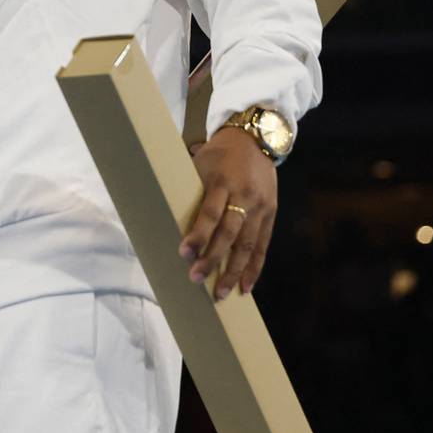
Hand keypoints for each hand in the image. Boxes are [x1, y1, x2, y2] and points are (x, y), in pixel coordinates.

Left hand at [181, 125, 277, 299]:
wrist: (255, 138)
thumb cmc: (218, 153)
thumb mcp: (200, 163)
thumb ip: (190, 189)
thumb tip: (160, 212)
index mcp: (223, 181)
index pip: (210, 213)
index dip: (198, 235)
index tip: (184, 253)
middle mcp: (244, 196)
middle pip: (229, 233)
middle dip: (213, 259)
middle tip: (196, 279)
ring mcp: (261, 207)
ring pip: (248, 245)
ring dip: (234, 271)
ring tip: (221, 293)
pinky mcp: (271, 214)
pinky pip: (263, 245)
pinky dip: (254, 267)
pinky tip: (246, 286)